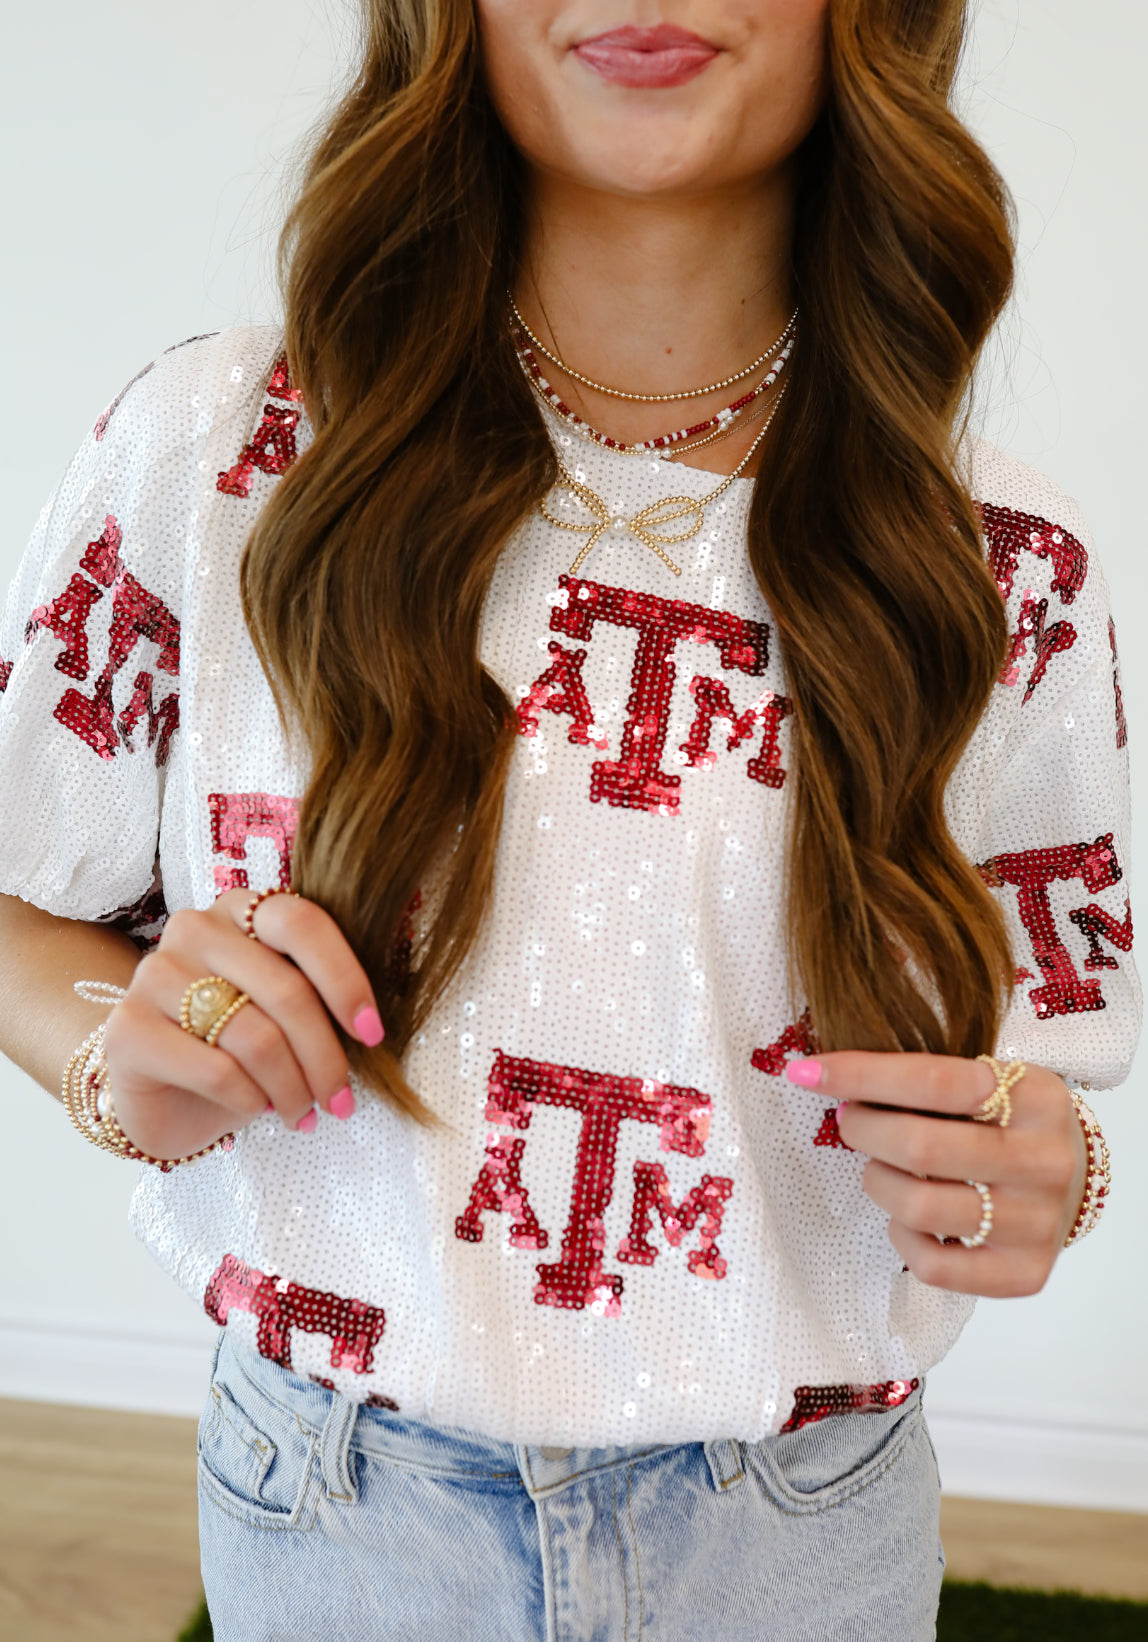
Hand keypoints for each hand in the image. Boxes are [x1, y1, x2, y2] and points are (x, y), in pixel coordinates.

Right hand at [103, 890, 384, 1159]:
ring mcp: (154, 973)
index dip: (346, 979)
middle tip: (341, 1101)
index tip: (372, 1034)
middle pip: (286, 990)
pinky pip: (217, 1070)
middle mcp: (194, 929)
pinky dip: (251, 1100)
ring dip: (293, 1088)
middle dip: (326, 1057)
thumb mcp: (284, 1013)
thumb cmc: (237, 1048)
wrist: (164, 1096)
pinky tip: (257, 1110)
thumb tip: (371, 1026)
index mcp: (241, 910)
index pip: (302, 924)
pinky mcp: (127, 1028)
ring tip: (303, 1114)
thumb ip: (317, 995)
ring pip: (255, 1036)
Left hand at [785, 1052, 1088, 1296]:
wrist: (1073, 1178)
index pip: (933, 1081)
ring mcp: (1038, 1222)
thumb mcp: (987, 1081)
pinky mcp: (1026, 1273)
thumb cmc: (1005, 1120)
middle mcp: (1045, 1160)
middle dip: (863, 1129)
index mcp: (1035, 1096)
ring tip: (879, 1168)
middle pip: (921, 1147)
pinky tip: (906, 1218)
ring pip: (920, 1208)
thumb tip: (826, 1076)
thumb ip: (926, 1081)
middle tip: (849, 1121)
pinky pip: (935, 1266)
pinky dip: (902, 1238)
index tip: (806, 1072)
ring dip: (878, 1181)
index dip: (861, 1074)